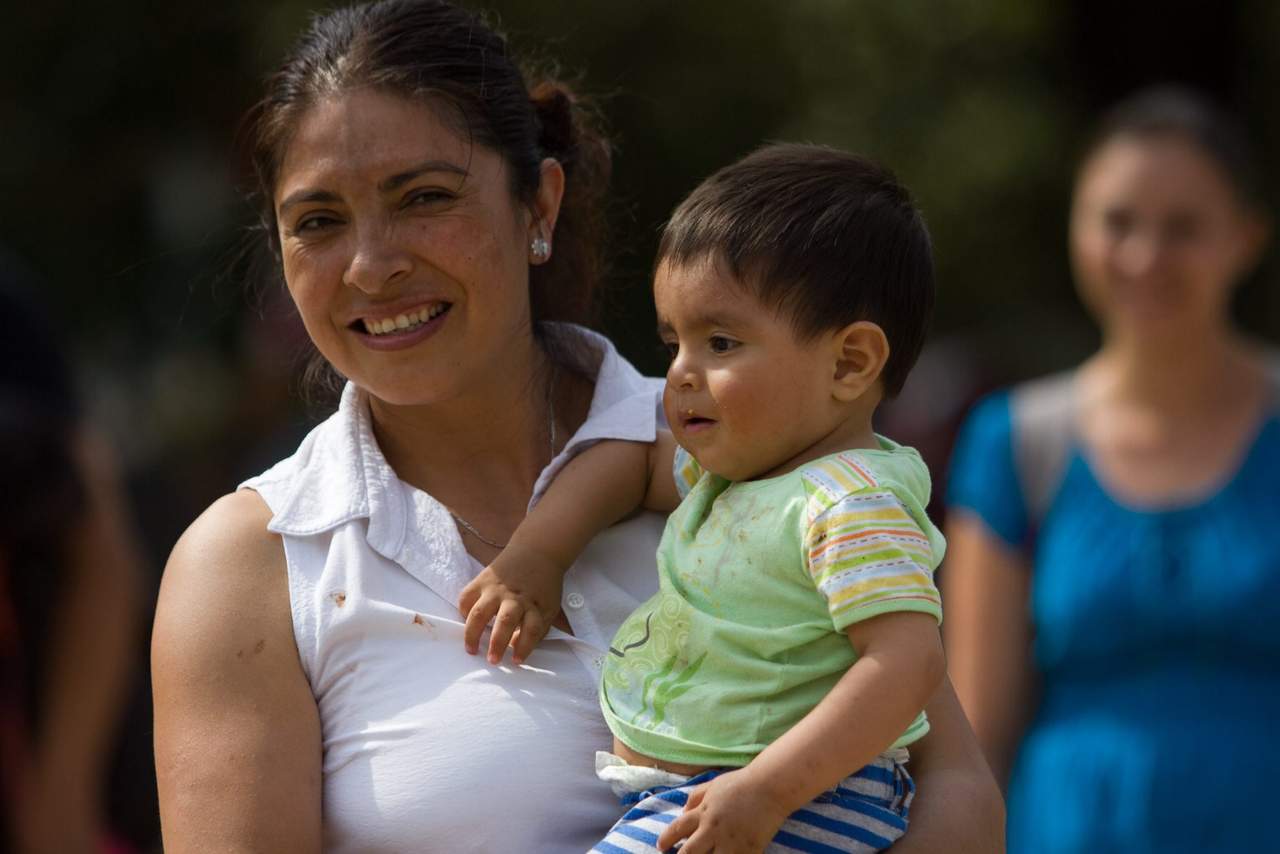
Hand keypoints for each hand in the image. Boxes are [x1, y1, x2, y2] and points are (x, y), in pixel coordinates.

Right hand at [458, 548, 564, 664]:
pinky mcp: (482, 581)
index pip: (532, 629)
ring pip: (480, 613)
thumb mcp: (550, 606)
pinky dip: (463, 612)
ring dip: (473, 633)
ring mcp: (496, 589)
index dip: (524, 647)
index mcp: (535, 605)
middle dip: (497, 643)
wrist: (537, 551)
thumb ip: (538, 628)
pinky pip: (466, 598)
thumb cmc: (544, 586)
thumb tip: (515, 648)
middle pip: (506, 621)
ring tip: (471, 649)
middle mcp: (515, 597)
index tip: (516, 661)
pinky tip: (466, 623)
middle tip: (493, 661)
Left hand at [656, 767, 789, 853]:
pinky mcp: (748, 850)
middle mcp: (712, 829)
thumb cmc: (741, 783)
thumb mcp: (713, 784)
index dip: (666, 839)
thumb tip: (683, 811)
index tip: (660, 847)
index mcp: (703, 812)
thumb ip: (696, 797)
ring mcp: (730, 842)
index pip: (678, 828)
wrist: (769, 787)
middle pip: (689, 852)